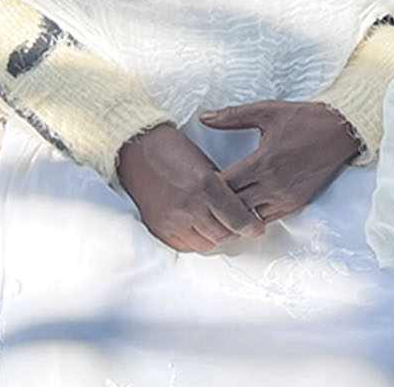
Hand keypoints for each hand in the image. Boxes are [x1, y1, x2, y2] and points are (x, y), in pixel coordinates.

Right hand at [116, 123, 263, 252]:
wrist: (136, 148)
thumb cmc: (172, 148)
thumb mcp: (206, 163)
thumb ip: (222, 187)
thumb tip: (239, 206)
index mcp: (205, 185)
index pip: (237, 219)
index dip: (251, 226)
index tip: (258, 228)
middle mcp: (189, 206)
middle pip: (223, 236)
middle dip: (236, 233)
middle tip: (240, 227)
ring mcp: (172, 220)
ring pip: (205, 244)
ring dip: (216, 237)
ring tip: (219, 226)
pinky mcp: (158, 227)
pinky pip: (184, 246)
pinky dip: (196, 240)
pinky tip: (199, 228)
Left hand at [199, 100, 359, 225]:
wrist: (342, 131)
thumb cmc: (305, 119)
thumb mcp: (267, 111)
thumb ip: (232, 116)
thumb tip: (204, 117)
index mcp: (262, 162)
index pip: (224, 185)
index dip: (207, 187)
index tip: (197, 182)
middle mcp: (273, 184)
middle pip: (233, 207)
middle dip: (217, 204)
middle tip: (203, 200)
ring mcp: (286, 197)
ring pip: (249, 218)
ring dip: (234, 214)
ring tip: (221, 207)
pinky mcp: (296, 203)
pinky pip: (268, 219)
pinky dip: (253, 216)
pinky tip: (244, 208)